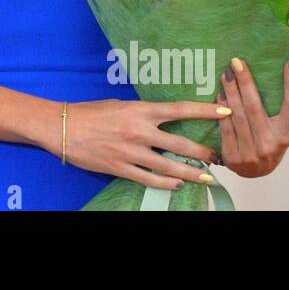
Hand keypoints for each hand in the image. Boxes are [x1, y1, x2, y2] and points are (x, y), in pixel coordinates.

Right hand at [58, 99, 231, 190]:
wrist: (62, 127)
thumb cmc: (90, 112)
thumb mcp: (120, 105)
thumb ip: (143, 113)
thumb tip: (164, 119)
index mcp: (140, 110)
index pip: (180, 109)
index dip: (206, 110)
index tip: (226, 111)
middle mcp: (139, 131)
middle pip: (181, 143)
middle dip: (204, 151)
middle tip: (218, 157)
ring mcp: (131, 152)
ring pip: (169, 167)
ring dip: (191, 173)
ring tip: (206, 177)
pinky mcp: (120, 168)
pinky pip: (149, 179)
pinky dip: (166, 184)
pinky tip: (177, 184)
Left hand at [216, 58, 288, 177]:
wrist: (254, 171)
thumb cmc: (276, 140)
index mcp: (288, 134)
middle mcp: (270, 143)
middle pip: (256, 107)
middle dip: (246, 82)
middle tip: (237, 61)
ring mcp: (251, 151)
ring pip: (238, 115)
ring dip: (230, 92)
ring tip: (226, 73)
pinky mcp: (233, 156)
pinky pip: (225, 127)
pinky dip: (221, 108)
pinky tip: (219, 93)